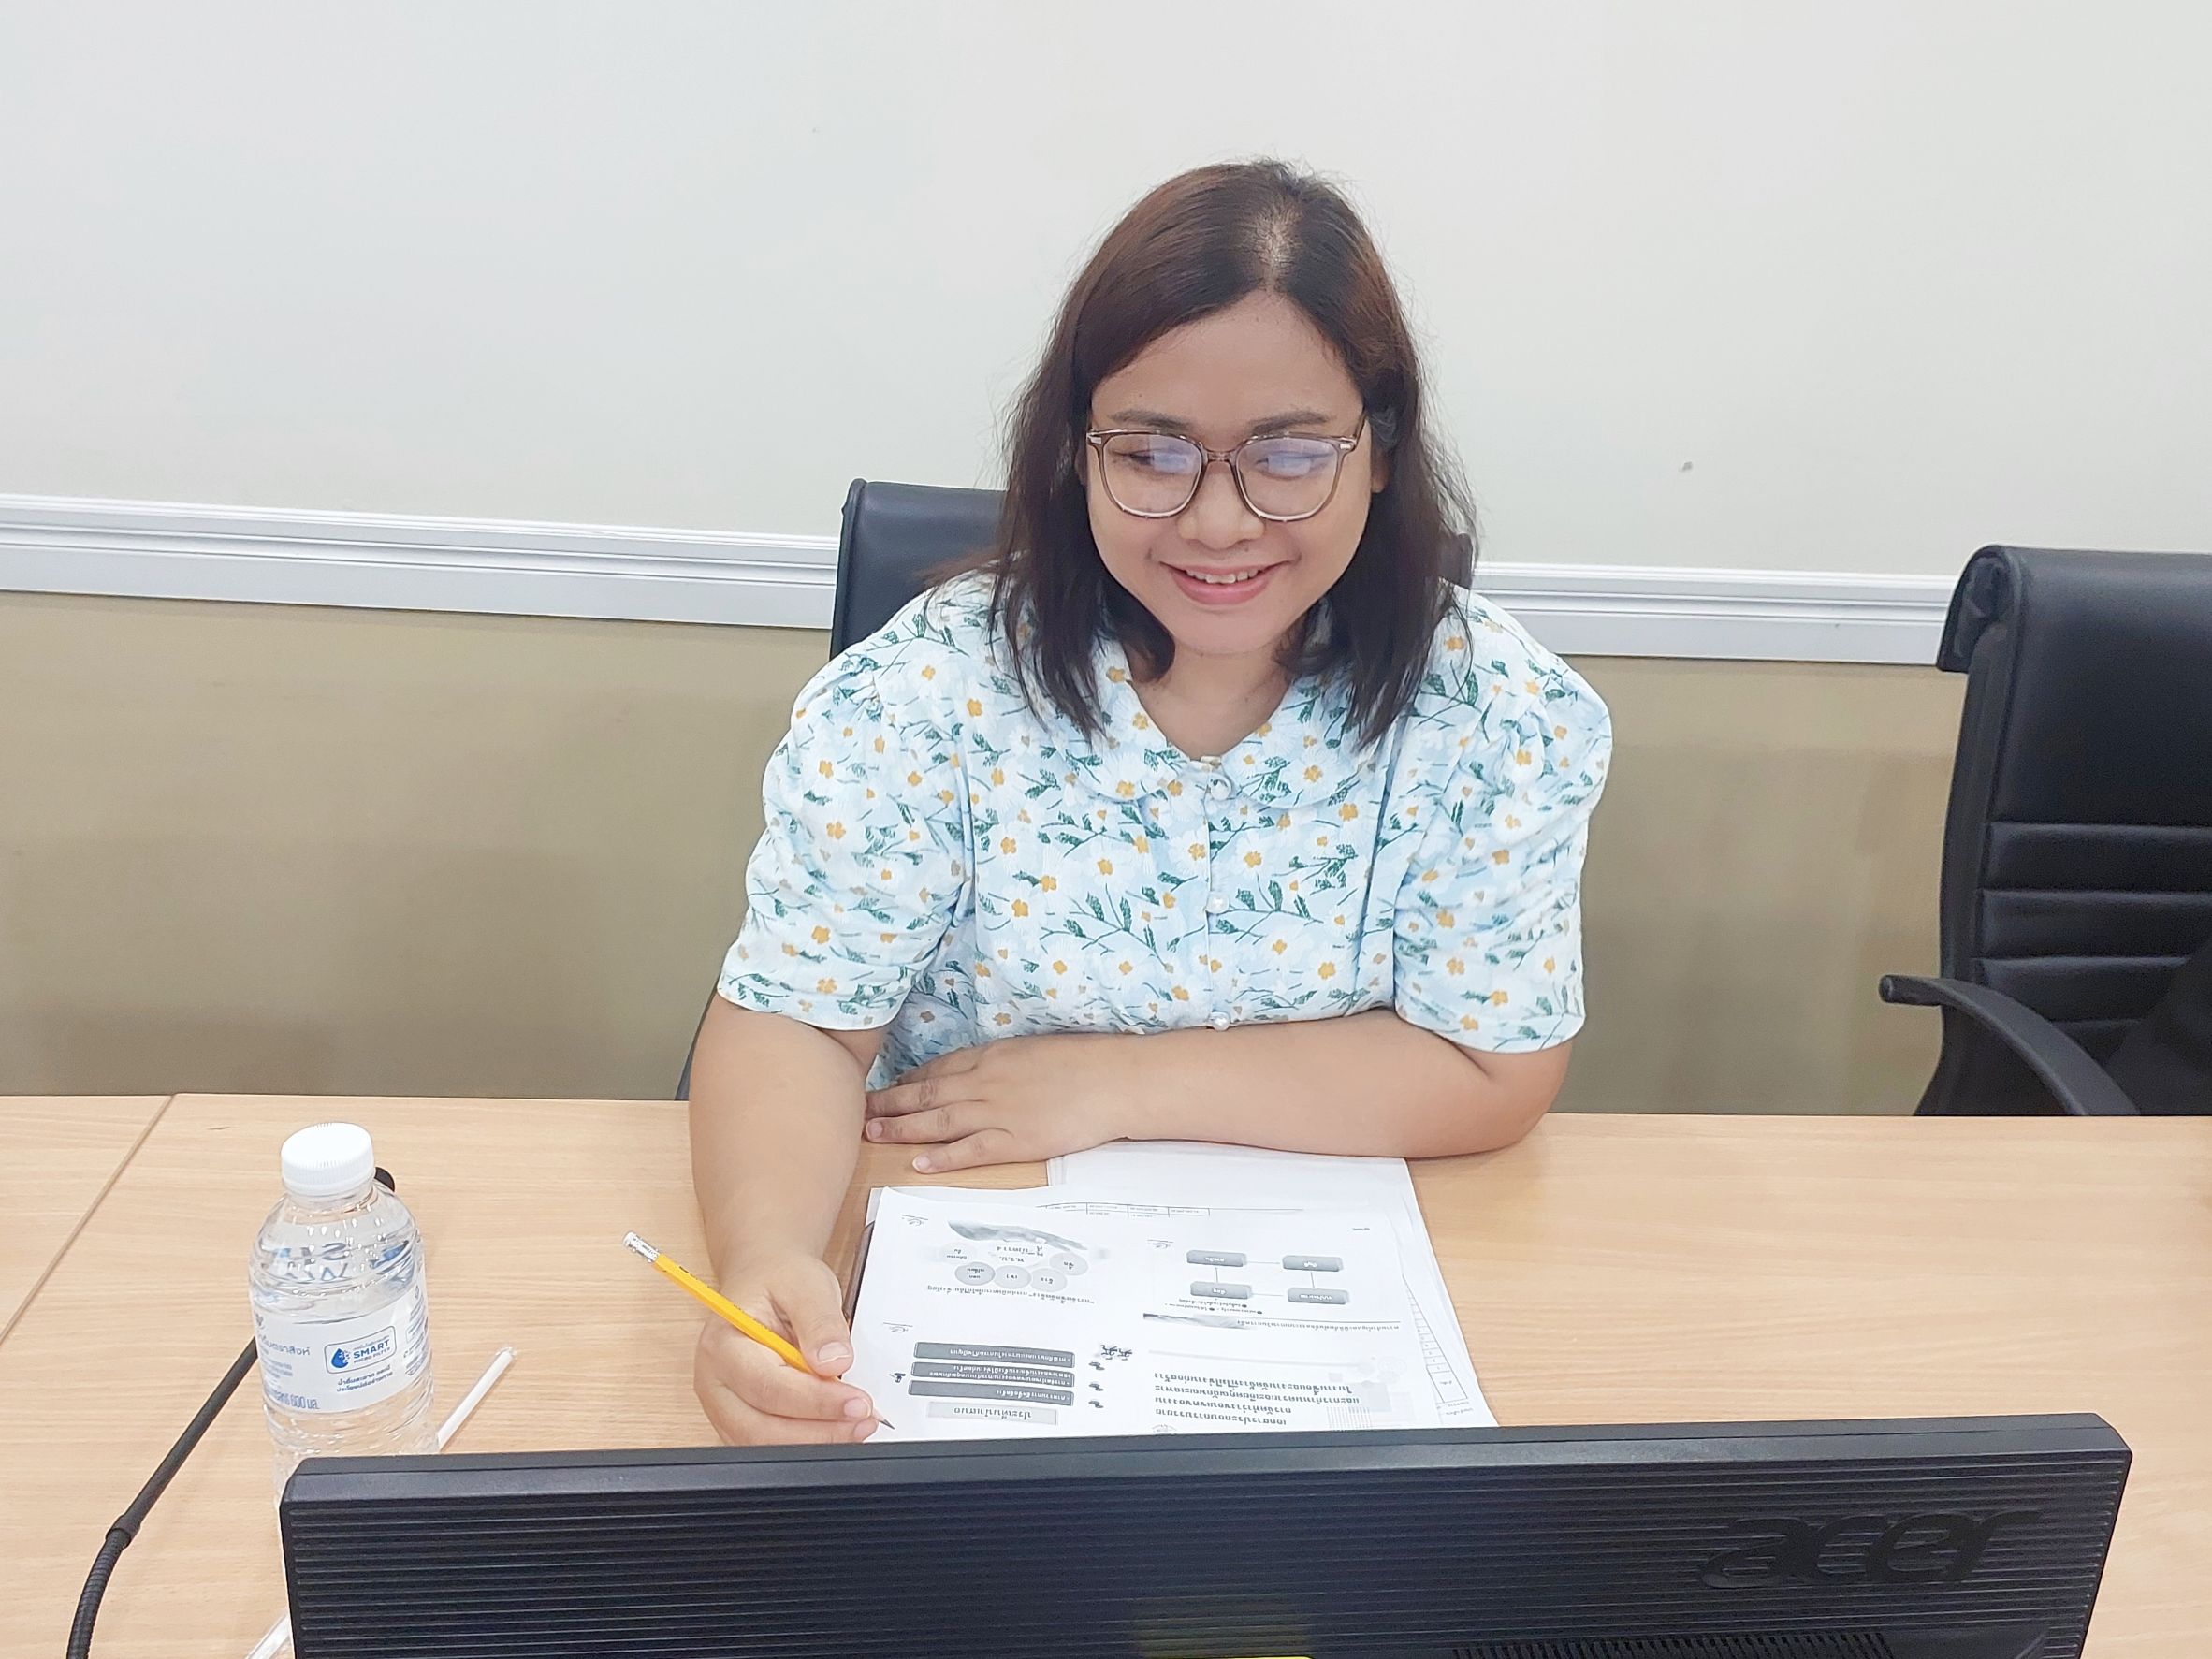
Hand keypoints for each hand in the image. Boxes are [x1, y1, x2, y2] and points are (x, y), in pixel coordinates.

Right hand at [691, 1248, 880, 1444]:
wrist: (766, 1279)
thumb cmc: (779, 1280)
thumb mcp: (807, 1285)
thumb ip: (821, 1323)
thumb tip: (834, 1362)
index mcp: (722, 1344)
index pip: (767, 1385)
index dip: (815, 1401)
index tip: (858, 1403)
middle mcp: (715, 1381)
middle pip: (760, 1427)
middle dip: (818, 1431)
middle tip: (863, 1421)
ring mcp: (724, 1406)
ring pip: (763, 1444)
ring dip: (814, 1442)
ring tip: (857, 1426)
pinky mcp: (740, 1419)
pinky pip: (769, 1444)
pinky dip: (806, 1443)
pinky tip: (838, 1428)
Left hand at [862, 1032, 1141, 1171]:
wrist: (1115, 1079)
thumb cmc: (1087, 1061)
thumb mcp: (1039, 1049)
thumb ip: (1010, 1062)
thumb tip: (997, 1071)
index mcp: (994, 1056)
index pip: (941, 1069)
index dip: (911, 1081)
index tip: (891, 1088)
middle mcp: (987, 1082)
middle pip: (927, 1094)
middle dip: (891, 1103)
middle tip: (860, 1111)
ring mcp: (998, 1112)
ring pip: (938, 1121)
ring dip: (902, 1128)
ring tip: (873, 1134)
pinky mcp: (1015, 1141)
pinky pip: (970, 1151)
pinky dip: (942, 1158)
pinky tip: (918, 1163)